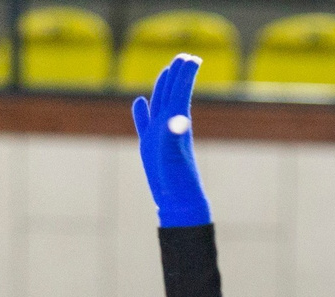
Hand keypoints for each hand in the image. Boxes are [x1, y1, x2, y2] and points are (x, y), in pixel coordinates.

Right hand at [132, 54, 210, 228]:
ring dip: (164, 86)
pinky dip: (141, 111)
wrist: (178, 202)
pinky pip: (144, 123)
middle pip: (172, 93)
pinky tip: (140, 101)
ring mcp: (158, 135)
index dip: (185, 75)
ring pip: (160, 104)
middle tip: (185, 56)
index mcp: (174, 123)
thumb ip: (173, 134)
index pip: (179, 92)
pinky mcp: (149, 146)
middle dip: (178, 74)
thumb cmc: (178, 180)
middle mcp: (167, 126)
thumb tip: (178, 117)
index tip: (194, 58)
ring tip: (168, 70)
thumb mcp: (174, 155)